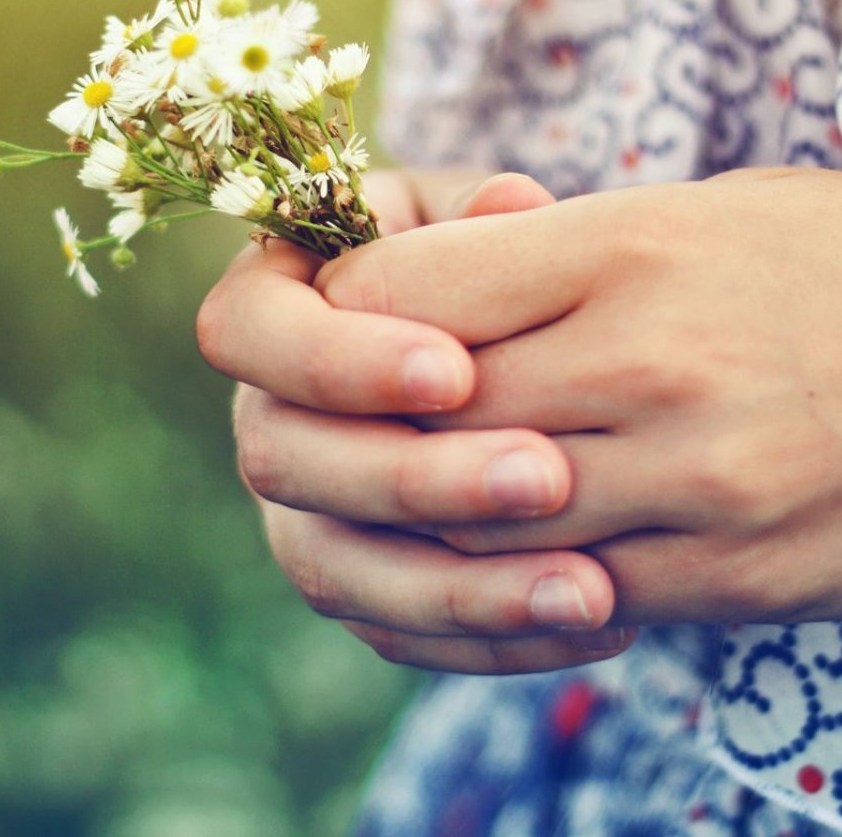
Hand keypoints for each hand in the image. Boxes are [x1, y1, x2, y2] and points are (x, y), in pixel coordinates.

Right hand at [198, 170, 632, 673]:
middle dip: (409, 476)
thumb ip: (485, 220)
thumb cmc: (483, 256)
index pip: (246, 332)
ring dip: (455, 587)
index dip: (335, 360)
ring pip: (330, 567)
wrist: (506, 339)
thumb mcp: (483, 220)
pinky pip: (392, 628)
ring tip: (592, 590)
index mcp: (271, 304)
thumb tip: (512, 206)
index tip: (457, 369)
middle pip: (281, 460)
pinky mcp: (352, 577)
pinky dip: (487, 636)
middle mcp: (266, 411)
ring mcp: (299, 504)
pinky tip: (596, 622)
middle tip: (545, 475)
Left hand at [317, 166, 841, 632]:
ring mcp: (691, 478)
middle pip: (425, 411)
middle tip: (354, 411)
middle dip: (368, 416)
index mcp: (626, 247)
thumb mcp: (691, 211)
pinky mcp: (728, 572)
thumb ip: (548, 248)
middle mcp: (648, 361)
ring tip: (415, 480)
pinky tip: (504, 543)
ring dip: (425, 506)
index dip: (352, 306)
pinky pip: (565, 590)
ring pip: (478, 517)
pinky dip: (511, 574)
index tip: (348, 313)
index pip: (410, 287)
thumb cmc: (830, 262)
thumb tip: (413, 280)